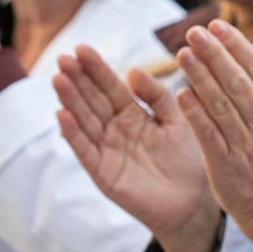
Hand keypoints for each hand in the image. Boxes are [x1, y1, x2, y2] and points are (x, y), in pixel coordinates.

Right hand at [53, 45, 221, 251]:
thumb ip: (156, 95)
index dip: (96, 68)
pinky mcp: (103, 173)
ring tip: (58, 78)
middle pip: (92, 100)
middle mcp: (115, 129)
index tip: (81, 48)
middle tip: (63, 58)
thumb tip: (131, 69)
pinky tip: (62, 115)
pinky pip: (84, 151)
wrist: (193, 203)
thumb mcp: (175, 119)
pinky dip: (72, 134)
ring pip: (84, 120)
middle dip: (77, 79)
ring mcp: (106, 150)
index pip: (110, 86)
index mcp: (132, 114)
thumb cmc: (187, 160)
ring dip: (70, 100)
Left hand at [174, 19, 252, 249]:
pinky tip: (181, 94)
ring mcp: (244, 142)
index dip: (236, 45)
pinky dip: (196, 113)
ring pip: (222, 104)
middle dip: (216, 54)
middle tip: (194, 31)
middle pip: (238, 81)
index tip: (216, 25)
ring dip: (202, 76)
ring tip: (182, 53)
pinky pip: (209, 134)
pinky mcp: (225, 163)